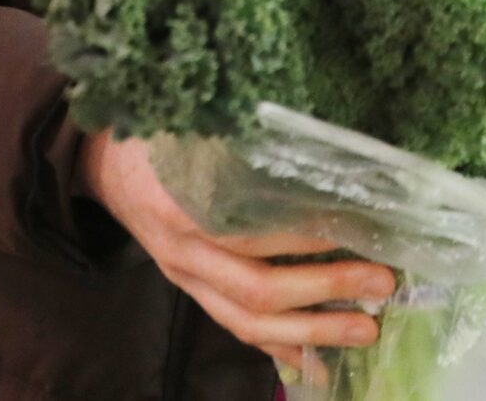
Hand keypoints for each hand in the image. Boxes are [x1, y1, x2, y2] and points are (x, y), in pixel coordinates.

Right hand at [80, 129, 394, 371]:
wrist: (102, 163)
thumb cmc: (155, 136)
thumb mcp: (187, 125)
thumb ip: (236, 135)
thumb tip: (310, 137)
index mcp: (180, 209)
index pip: (250, 238)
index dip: (304, 239)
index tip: (357, 230)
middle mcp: (183, 256)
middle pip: (257, 292)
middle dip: (325, 290)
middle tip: (382, 281)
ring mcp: (186, 280)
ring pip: (249, 323)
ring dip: (313, 330)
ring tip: (366, 328)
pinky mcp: (193, 291)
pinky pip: (237, 328)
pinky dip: (279, 347)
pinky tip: (318, 359)